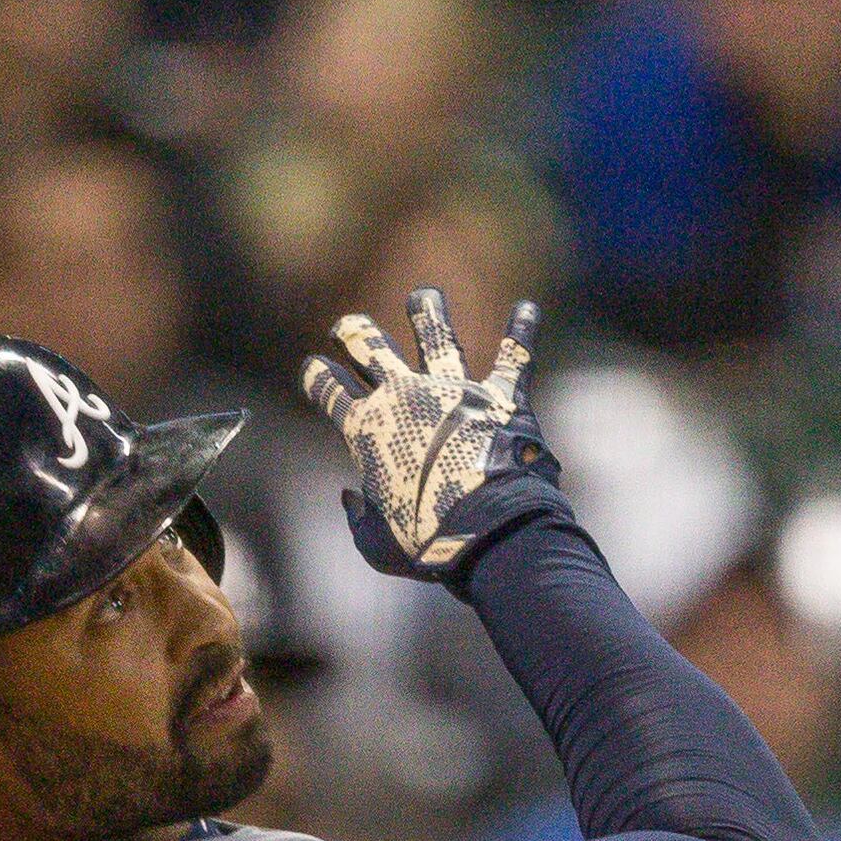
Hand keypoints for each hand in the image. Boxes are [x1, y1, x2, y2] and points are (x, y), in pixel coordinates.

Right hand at [301, 289, 557, 584]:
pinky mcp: (500, 396)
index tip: (313, 369)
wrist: (487, 530)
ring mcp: (453, 390)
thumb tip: (352, 497)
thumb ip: (360, 518)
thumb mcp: (378, 543)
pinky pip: (513, 357)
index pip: (329, 391)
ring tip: (424, 296)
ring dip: (428, 313)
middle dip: (355, 332)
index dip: (317, 377)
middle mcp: (405, 397)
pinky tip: (527, 308)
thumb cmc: (428, 544)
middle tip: (348, 325)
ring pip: (436, 336)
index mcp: (366, 430)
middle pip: (371, 348)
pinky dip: (521, 331)